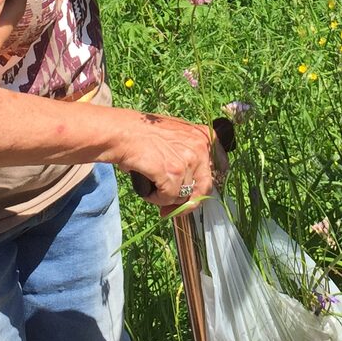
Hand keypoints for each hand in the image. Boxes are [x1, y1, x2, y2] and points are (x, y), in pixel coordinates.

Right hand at [113, 112, 227, 216]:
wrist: (121, 133)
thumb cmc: (143, 134)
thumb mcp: (175, 135)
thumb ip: (189, 153)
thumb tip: (194, 185)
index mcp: (204, 136)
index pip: (220, 169)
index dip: (205, 186)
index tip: (194, 195)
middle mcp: (200, 147)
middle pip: (204, 188)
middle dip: (187, 202)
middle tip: (170, 207)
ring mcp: (187, 160)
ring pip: (184, 195)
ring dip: (167, 198)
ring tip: (152, 186)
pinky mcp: (172, 172)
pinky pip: (169, 198)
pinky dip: (156, 199)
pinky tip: (148, 188)